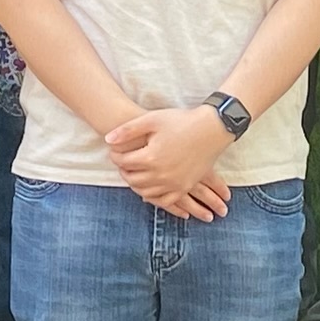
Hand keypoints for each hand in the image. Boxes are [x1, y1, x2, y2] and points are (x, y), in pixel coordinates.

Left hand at [103, 103, 234, 211]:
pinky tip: (149, 190)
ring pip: (145, 192)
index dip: (115, 155)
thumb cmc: (181, 121)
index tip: (114, 150)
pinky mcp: (184, 187)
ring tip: (134, 173)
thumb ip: (128, 131)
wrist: (211, 129)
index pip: (123, 162)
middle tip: (122, 162)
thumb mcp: (152, 119)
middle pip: (132, 179)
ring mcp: (174, 183)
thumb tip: (108, 140)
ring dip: (136, 184)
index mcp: (150, 157)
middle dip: (123, 170)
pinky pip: (164, 200)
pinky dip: (153, 198)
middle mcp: (161, 175)